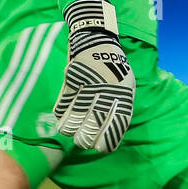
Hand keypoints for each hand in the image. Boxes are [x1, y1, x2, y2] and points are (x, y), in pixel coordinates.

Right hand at [53, 0, 135, 153]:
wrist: (97, 38)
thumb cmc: (115, 67)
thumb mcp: (126, 87)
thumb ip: (120, 108)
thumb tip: (109, 134)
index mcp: (124, 95)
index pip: (116, 126)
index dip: (107, 141)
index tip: (99, 149)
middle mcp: (107, 91)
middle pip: (93, 124)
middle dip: (86, 139)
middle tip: (82, 142)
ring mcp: (88, 84)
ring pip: (75, 116)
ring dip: (70, 129)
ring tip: (70, 133)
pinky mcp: (72, 78)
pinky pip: (64, 102)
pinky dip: (61, 114)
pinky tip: (62, 119)